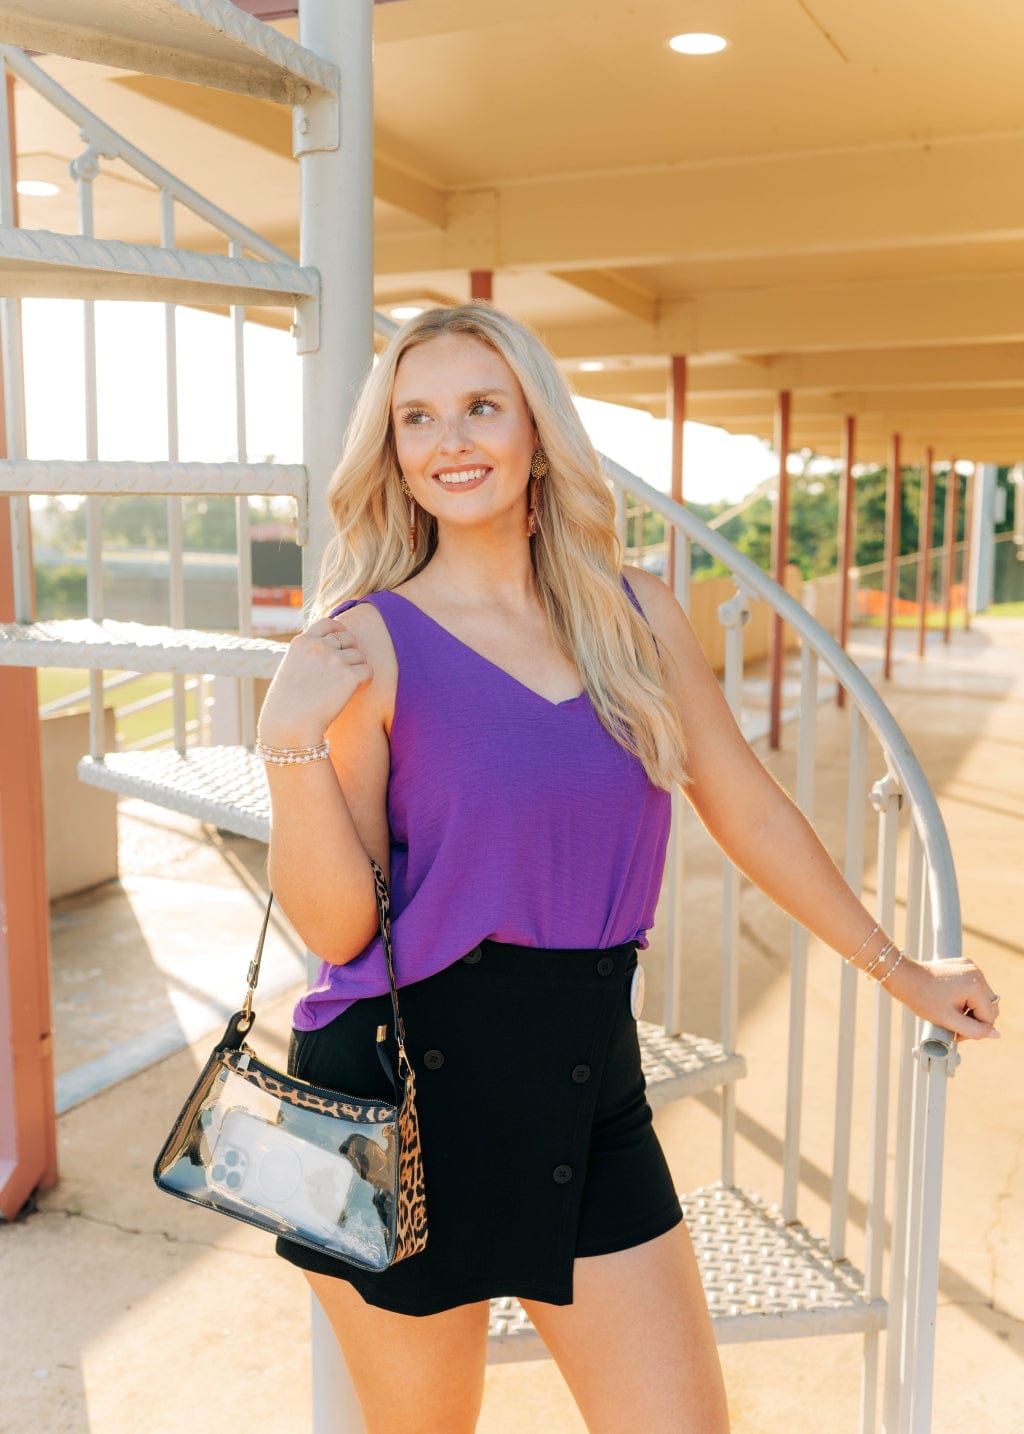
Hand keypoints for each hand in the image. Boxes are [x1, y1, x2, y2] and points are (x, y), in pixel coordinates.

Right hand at [257, 618, 373, 747]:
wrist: (290, 725)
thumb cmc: (286, 706)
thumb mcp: (291, 670)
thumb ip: (307, 657)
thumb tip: (329, 652)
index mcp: (301, 642)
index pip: (328, 623)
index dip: (340, 630)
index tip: (344, 642)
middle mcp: (318, 646)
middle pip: (348, 638)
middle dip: (351, 652)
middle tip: (346, 670)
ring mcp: (334, 659)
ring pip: (360, 655)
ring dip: (357, 669)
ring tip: (347, 686)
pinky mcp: (349, 676)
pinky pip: (368, 671)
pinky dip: (366, 680)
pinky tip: (356, 691)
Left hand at [889, 954, 1000, 1041]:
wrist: (904, 977)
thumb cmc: (922, 998)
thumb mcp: (949, 1020)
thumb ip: (975, 1031)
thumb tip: (996, 1035)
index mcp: (976, 986)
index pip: (989, 1018)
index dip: (975, 1030)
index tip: (955, 1032)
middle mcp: (977, 973)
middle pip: (989, 1007)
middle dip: (974, 1020)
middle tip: (954, 1024)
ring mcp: (971, 967)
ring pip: (983, 998)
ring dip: (971, 1009)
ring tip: (951, 1011)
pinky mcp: (964, 964)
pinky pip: (974, 986)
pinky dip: (966, 996)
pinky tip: (950, 999)